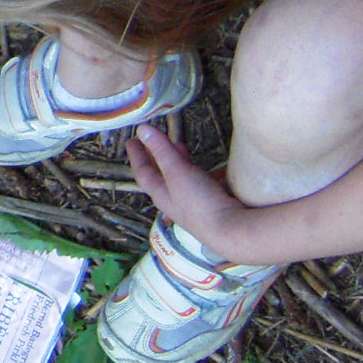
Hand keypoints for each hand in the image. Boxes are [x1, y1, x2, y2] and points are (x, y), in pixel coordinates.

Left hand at [126, 124, 248, 252]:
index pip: (143, 172)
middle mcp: (173, 201)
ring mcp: (191, 205)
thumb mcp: (177, 171)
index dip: (137, 155)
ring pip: (178, 179)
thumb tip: (142, 130)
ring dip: (177, 162)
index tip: (132, 140)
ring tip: (180, 148)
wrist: (231, 232)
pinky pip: (197, 184)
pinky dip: (196, 171)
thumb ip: (161, 150)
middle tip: (154, 141)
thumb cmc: (199, 202)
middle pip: (159, 175)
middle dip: (156, 157)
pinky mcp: (209, 206)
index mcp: (160, 194)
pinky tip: (205, 167)